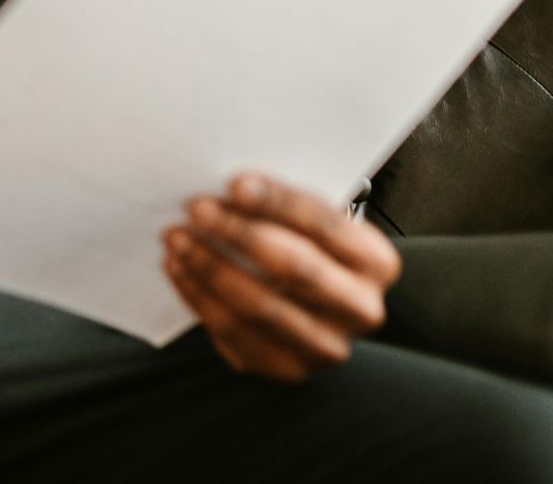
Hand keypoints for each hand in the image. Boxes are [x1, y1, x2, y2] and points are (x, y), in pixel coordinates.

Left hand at [162, 172, 400, 382]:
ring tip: (177, 237)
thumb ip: (284, 207)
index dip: (278, 202)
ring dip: (209, 266)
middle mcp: (360, 309)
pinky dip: (199, 296)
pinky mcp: (286, 368)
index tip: (235, 184)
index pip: (325, 225)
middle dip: (238, 233)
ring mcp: (326, 346)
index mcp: (376, 262)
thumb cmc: (309, 249)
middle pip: (294, 267)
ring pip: (258, 305)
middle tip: (196, 208)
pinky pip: (233, 333)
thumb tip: (227, 189)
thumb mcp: (314, 224)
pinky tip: (179, 268)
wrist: (319, 308)